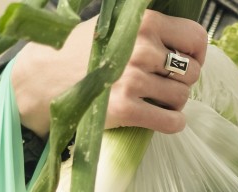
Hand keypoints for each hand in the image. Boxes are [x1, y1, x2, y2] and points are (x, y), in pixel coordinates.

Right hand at [12, 11, 207, 136]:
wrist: (41, 79)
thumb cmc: (79, 51)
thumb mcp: (113, 25)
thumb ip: (148, 28)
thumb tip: (188, 43)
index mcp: (143, 22)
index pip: (196, 38)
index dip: (196, 53)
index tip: (186, 61)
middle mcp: (141, 49)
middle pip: (192, 72)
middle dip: (182, 81)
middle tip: (163, 83)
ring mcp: (134, 80)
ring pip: (182, 98)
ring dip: (174, 102)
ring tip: (154, 99)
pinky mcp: (127, 110)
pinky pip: (172, 122)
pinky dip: (172, 123)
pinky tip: (159, 118)